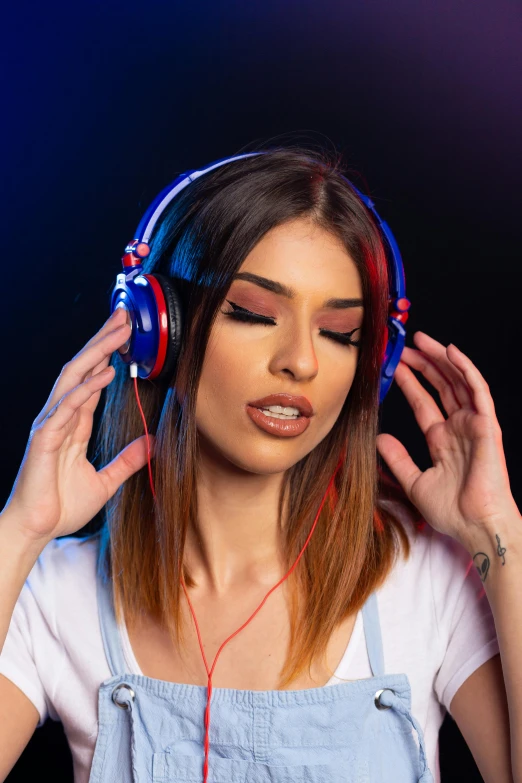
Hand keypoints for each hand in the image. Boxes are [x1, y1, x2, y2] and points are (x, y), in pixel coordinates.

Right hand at [2, 308, 153, 543]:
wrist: (35, 530)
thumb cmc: (60, 507)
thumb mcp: (105, 482)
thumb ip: (127, 461)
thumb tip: (153, 443)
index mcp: (74, 425)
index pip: (92, 380)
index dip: (108, 356)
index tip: (127, 335)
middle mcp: (61, 418)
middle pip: (82, 369)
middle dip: (102, 341)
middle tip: (123, 315)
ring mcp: (51, 425)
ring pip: (73, 378)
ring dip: (96, 352)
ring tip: (117, 330)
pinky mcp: (44, 439)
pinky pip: (66, 407)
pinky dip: (86, 387)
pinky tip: (104, 372)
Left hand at [376, 331, 520, 546]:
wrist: (476, 526)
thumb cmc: (452, 512)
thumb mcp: (414, 482)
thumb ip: (397, 459)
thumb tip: (378, 439)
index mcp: (443, 440)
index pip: (424, 403)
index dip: (410, 383)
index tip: (395, 367)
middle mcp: (459, 428)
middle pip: (441, 386)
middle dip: (424, 364)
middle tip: (405, 345)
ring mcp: (474, 424)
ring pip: (458, 381)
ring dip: (441, 359)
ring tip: (423, 340)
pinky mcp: (487, 425)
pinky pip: (478, 391)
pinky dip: (466, 369)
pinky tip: (451, 352)